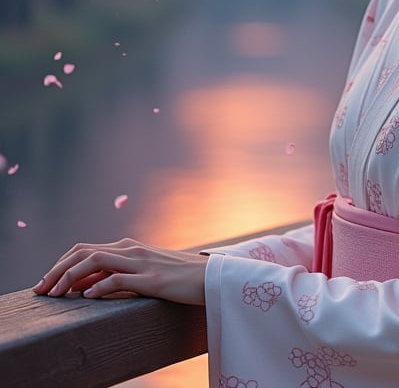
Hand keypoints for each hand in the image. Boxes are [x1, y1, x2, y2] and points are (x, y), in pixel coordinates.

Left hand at [32, 238, 207, 305]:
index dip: (60, 264)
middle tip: (40, 291)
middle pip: (84, 252)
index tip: (46, 283)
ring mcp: (142, 263)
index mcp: (129, 247)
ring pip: (96, 261)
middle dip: (56, 270)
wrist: (211, 277)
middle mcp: (132, 250)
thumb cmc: (177, 278)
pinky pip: (119, 278)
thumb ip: (118, 273)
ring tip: (55, 295)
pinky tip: (87, 297)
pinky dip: (99, 287)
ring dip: (69, 277)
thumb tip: (85, 286)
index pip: (84, 249)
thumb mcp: (144, 272)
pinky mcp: (153, 279)